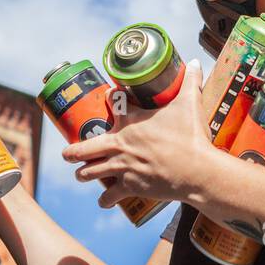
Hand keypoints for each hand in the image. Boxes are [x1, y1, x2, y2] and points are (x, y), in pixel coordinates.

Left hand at [62, 60, 215, 205]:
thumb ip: (191, 82)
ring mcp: (122, 167)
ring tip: (81, 174)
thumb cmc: (191, 136)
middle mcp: (120, 144)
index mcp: (130, 122)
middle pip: (85, 148)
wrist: (196, 170)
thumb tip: (195, 62)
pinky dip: (106, 200)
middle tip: (67, 153)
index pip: (112, 103)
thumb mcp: (190, 104)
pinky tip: (103, 202)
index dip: (110, 97)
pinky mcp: (130, 186)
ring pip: (91, 172)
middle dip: (73, 151)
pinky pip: (110, 196)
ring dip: (84, 174)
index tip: (109, 97)